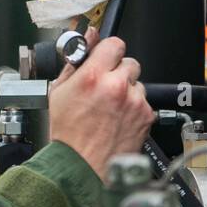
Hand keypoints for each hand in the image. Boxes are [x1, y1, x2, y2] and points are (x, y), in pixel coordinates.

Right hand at [47, 29, 154, 179]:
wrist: (81, 166)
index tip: (105, 58)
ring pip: (138, 84)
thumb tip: (88, 39)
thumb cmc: (68, 134)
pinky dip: (134, 109)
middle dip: (118, 72)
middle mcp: (118, 86)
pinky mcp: (146, 116)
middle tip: (105, 88)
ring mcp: (135, 102)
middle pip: (129, 62)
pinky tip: (117, 120)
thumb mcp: (59, 92)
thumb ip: (76, 62)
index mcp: (94, 76)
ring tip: (110, 109)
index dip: (109, 51)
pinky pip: (143, 103)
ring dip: (127, 91)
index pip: (114, 43)